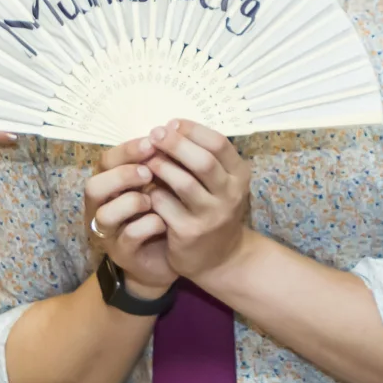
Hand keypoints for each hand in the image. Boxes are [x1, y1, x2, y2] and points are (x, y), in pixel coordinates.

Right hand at [84, 143, 175, 294]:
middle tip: (148, 173)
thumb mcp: (160, 184)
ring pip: (105, 215)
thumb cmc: (162, 213)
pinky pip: (128, 237)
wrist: (169, 256)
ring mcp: (109, 233)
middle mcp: (102, 207)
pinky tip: (164, 222)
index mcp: (110, 184)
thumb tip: (170, 134)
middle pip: (94, 186)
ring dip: (131, 202)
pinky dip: (147, 226)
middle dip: (122, 176)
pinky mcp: (122, 253)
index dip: (127, 150)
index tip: (152, 142)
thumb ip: (158, 164)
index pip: (107, 161)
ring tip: (153, 200)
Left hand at [138, 120, 253, 282]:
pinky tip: (143, 186)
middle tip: (155, 134)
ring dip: (161, 166)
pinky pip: (165, 205)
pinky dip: (151, 192)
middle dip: (175, 144)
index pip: (219, 143)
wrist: (221, 258)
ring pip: (183, 183)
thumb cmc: (214, 210)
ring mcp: (211, 215)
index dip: (192, 130)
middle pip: (203, 161)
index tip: (171, 124)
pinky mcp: (190, 232)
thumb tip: (169, 127)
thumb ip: (202, 158)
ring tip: (146, 159)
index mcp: (239, 176)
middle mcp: (230, 195)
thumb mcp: (221, 183)